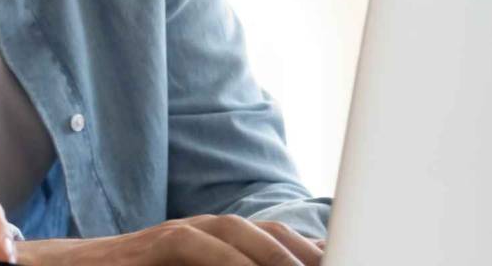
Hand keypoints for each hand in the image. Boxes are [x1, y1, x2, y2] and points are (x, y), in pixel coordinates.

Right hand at [18, 215, 322, 265]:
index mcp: (207, 243)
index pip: (267, 238)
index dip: (304, 248)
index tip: (338, 257)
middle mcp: (193, 231)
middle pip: (261, 230)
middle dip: (301, 249)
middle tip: (339, 261)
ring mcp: (172, 235)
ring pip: (233, 231)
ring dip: (273, 251)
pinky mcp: (152, 245)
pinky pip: (195, 246)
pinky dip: (229, 260)